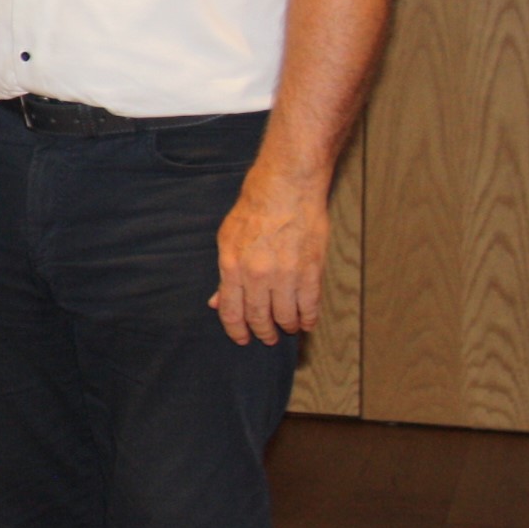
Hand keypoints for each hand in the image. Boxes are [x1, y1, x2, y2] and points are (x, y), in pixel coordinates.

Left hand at [212, 167, 328, 345]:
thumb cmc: (253, 210)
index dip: (236, 330)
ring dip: (286, 326)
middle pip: (259, 317)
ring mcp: (286, 274)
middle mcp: (258, 275)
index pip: (232, 311)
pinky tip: (306, 323)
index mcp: (233, 267)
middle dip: (263, 332)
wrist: (287, 188)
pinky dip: (308, 318)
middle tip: (266, 337)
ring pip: (286, 316)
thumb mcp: (226, 239)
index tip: (242, 339)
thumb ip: (225, 274)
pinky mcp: (311, 270)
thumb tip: (217, 302)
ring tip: (286, 328)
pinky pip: (310, 305)